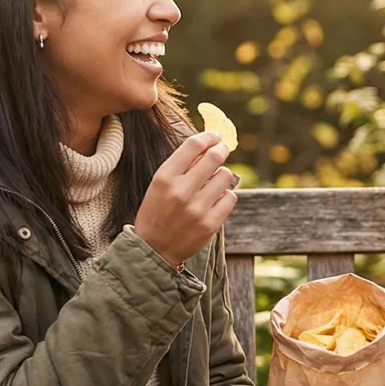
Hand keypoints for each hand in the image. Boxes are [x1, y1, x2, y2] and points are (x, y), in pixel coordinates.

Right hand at [134, 131, 236, 266]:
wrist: (153, 249)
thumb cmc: (157, 212)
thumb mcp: (159, 185)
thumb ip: (180, 166)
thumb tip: (207, 146)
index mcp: (165, 178)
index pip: (193, 146)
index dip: (208, 136)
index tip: (215, 136)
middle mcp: (181, 191)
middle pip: (214, 157)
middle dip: (221, 149)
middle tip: (222, 149)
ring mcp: (197, 208)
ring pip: (226, 176)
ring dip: (222, 175)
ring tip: (214, 182)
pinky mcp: (211, 223)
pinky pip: (230, 197)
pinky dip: (225, 195)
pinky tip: (216, 199)